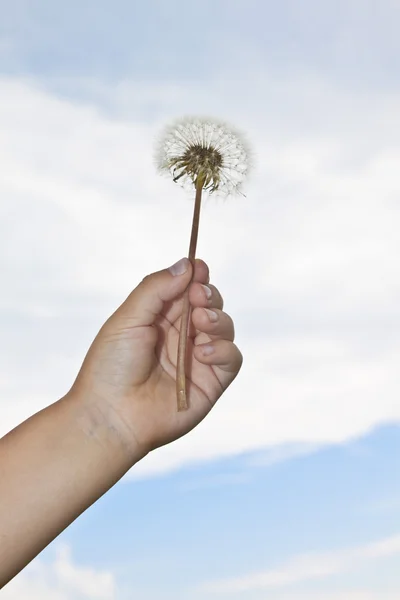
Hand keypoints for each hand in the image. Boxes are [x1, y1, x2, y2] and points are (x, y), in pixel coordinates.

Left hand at [70, 258, 242, 457]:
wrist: (111, 416)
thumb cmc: (111, 366)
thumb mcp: (128, 318)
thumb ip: (156, 289)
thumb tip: (186, 264)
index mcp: (160, 319)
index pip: (187, 290)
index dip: (196, 277)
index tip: (199, 267)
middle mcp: (181, 336)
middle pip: (210, 305)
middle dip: (209, 295)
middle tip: (198, 296)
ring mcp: (198, 359)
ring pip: (225, 327)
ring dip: (218, 319)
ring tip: (200, 321)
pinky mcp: (211, 383)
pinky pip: (232, 358)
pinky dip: (223, 350)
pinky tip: (201, 352)